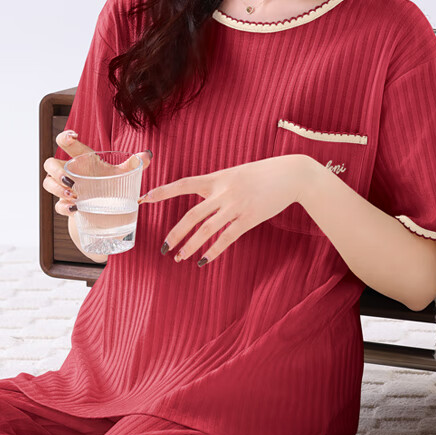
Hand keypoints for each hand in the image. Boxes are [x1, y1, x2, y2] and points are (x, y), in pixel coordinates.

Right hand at [42, 130, 152, 224]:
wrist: (108, 212)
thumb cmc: (112, 186)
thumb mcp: (122, 174)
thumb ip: (134, 164)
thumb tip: (147, 155)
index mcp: (83, 160)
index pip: (67, 144)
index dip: (65, 137)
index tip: (71, 137)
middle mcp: (71, 172)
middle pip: (50, 164)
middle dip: (55, 171)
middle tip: (70, 180)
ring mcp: (66, 189)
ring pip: (48, 184)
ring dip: (57, 189)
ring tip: (74, 196)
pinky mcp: (67, 206)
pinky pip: (57, 205)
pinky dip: (64, 207)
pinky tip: (75, 209)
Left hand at [138, 155, 307, 265]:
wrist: (291, 174)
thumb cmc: (262, 174)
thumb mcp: (236, 174)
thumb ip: (219, 186)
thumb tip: (204, 201)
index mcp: (216, 178)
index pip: (183, 184)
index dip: (163, 192)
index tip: (144, 199)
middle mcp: (223, 192)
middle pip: (192, 215)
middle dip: (175, 233)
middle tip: (163, 248)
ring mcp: (236, 206)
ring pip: (207, 229)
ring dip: (191, 245)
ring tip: (179, 258)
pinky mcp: (249, 218)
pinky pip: (226, 238)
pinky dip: (213, 251)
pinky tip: (203, 260)